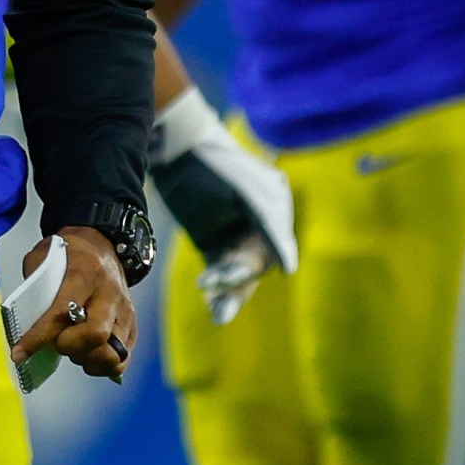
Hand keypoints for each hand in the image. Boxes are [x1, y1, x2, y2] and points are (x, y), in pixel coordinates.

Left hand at [9, 228, 134, 382]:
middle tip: (57, 342)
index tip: (19, 353)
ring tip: (73, 348)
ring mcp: (124, 312)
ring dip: (87, 358)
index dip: (39, 337)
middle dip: (70, 346)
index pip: (62, 311)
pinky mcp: (132, 326)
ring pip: (112, 353)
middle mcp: (110, 294)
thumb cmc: (70, 254)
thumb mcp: (44, 257)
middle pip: (95, 334)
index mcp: (85, 273)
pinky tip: (87, 354)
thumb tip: (23, 323)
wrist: (103, 246)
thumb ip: (34, 287)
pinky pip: (121, 359)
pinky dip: (101, 364)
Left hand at [150, 86, 296, 324]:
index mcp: (275, 207)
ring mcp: (237, 237)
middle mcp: (260, 226)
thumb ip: (268, 218)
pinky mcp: (215, 247)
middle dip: (240, 276)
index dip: (280, 250)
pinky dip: (219, 288)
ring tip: (220, 314)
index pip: (277, 237)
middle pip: (258, 260)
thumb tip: (289, 263)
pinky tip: (215, 306)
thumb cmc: (214, 162)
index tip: (287, 268)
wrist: (175, 150)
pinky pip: (221, 273)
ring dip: (231, 292)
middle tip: (214, 282)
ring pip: (240, 273)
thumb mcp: (245, 187)